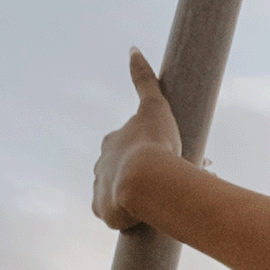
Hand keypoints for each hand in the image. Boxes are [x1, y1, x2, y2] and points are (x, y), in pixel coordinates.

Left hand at [92, 48, 182, 229]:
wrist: (144, 180)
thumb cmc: (155, 145)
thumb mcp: (154, 107)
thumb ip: (144, 79)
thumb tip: (133, 48)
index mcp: (112, 142)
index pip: (129, 146)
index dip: (151, 153)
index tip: (168, 160)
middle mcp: (101, 164)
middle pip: (123, 172)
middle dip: (143, 178)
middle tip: (168, 184)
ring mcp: (101, 188)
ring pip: (119, 195)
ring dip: (137, 200)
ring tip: (160, 206)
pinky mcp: (104, 211)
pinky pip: (115, 217)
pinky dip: (128, 218)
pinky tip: (146, 221)